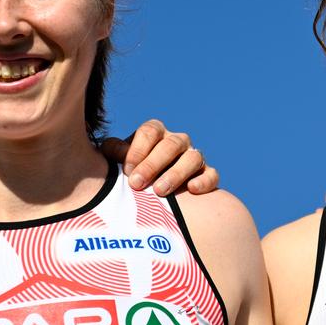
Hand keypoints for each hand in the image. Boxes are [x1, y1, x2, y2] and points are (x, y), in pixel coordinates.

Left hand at [101, 121, 216, 195]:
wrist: (150, 192)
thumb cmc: (131, 172)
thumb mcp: (118, 160)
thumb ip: (114, 152)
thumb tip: (115, 151)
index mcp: (156, 132)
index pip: (150, 131)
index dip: (137, 150)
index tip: (126, 170)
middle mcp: (177, 141)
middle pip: (171, 145)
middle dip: (152, 165)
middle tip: (137, 184)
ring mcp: (193, 156)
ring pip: (193, 157)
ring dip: (176, 174)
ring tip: (159, 191)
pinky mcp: (206, 174)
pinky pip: (211, 174)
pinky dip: (204, 181)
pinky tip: (192, 190)